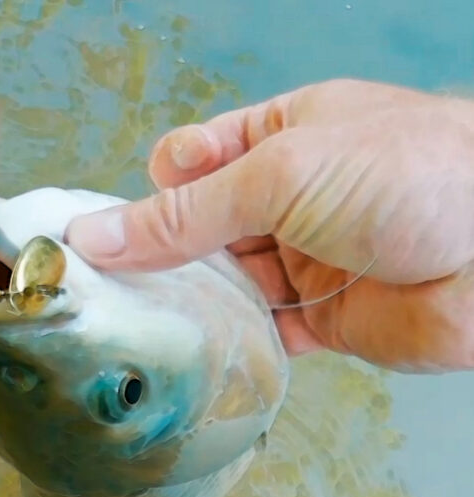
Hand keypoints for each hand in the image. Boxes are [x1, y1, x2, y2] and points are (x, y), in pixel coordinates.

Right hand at [66, 79, 473, 372]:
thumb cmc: (410, 174)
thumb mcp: (278, 172)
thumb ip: (186, 212)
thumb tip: (99, 235)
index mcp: (282, 136)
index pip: (196, 160)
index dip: (153, 188)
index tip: (108, 224)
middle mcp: (292, 196)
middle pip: (204, 225)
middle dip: (161, 251)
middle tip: (106, 282)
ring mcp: (308, 257)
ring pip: (227, 282)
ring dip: (190, 300)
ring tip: (136, 320)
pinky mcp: (327, 318)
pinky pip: (263, 331)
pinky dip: (230, 341)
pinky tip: (193, 348)